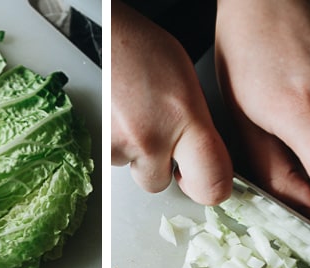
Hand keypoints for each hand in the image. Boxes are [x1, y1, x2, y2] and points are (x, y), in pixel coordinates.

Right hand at [111, 1, 232, 205]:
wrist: (101, 37)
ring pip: (135, 172)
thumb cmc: (140, 50)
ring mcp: (122, 147)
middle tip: (158, 137)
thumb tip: (204, 158)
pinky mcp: (98, 149)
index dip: (210, 189)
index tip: (209, 185)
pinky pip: (114, 162)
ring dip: (136, 154)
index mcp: (185, 120)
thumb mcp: (186, 85)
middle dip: (160, 168)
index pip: (212, 183)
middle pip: (161, 184)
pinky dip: (117, 146)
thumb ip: (198, 129)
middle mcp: (152, 139)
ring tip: (134, 117)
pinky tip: (119, 119)